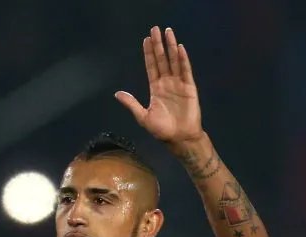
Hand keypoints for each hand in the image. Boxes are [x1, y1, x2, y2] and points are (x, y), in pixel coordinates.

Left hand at [115, 27, 203, 144]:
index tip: (146, 40)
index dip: (148, 53)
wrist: (179, 137)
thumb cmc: (161, 129)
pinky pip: (185, 70)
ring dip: (171, 47)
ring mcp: (178, 83)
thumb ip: (131, 103)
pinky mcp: (189, 87)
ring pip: (173, 61)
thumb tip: (117, 93)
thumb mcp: (142, 116)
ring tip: (168, 32)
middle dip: (158, 44)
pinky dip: (183, 59)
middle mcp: (166, 83)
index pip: (151, 66)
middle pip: (161, 60)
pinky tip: (180, 48)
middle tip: (155, 29)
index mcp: (155, 88)